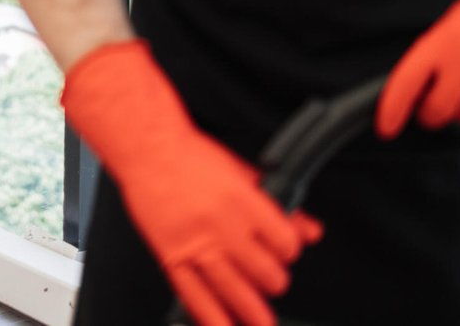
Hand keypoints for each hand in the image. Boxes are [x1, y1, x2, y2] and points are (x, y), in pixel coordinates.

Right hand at [63, 40, 320, 325]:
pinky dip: (212, 318)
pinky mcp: (172, 257)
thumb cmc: (191, 156)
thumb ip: (280, 204)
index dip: (289, 252)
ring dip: (253, 311)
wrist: (148, 150)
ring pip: (236, 291)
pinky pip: (195, 296)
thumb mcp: (245, 173)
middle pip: (266, 273)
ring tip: (262, 321)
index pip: (285, 244)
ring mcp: (197, 245)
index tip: (284, 252)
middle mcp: (224, 226)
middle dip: (274, 281)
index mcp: (246, 202)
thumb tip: (310, 230)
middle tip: (270, 279)